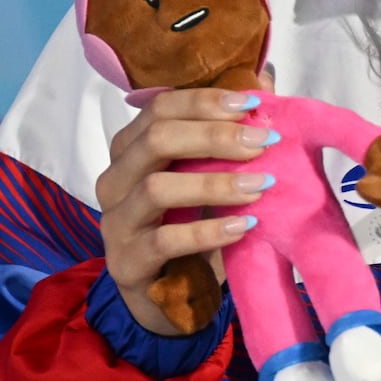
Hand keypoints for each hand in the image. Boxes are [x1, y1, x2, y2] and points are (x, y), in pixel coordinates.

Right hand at [95, 85, 277, 336]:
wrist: (170, 300)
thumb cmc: (190, 227)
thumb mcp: (210, 177)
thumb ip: (230, 132)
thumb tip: (264, 79)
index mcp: (131, 149)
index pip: (160, 108)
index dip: (206, 101)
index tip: (253, 105)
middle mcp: (115, 179)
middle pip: (157, 139)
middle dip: (215, 135)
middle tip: (264, 142)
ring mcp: (115, 222)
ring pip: (157, 187)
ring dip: (215, 182)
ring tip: (261, 184)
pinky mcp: (126, 263)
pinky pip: (164, 241)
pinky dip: (208, 232)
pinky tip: (244, 226)